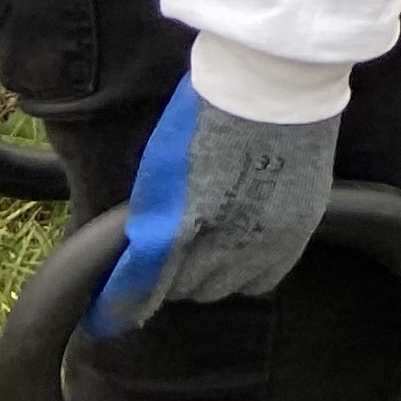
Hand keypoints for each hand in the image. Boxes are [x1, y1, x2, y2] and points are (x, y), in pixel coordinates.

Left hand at [89, 73, 335, 336]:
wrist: (275, 84)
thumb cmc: (207, 111)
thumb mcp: (160, 166)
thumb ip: (151, 215)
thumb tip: (142, 249)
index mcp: (175, 225)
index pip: (140, 287)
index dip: (118, 304)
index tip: (104, 316)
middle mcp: (220, 244)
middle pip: (184, 291)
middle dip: (167, 280)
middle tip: (165, 258)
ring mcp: (263, 240)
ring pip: (222, 288)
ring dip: (206, 276)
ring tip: (204, 248)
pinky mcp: (297, 232)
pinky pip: (262, 279)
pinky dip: (245, 273)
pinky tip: (239, 250)